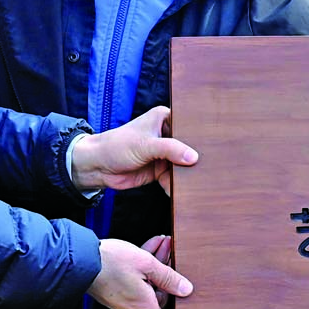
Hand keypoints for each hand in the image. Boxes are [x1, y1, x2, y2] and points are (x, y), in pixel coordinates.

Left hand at [72, 106, 196, 194]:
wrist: (98, 167)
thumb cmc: (117, 146)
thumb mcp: (146, 145)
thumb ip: (171, 149)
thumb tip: (193, 157)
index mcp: (164, 118)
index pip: (188, 125)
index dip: (199, 135)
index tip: (210, 144)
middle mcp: (167, 135)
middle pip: (188, 146)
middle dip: (194, 157)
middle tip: (205, 166)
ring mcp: (164, 153)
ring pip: (183, 164)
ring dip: (186, 173)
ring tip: (196, 181)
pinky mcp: (160, 170)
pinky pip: (174, 177)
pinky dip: (176, 184)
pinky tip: (180, 190)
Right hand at [89, 237, 191, 308]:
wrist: (81, 260)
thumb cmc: (113, 263)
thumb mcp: (147, 264)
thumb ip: (169, 278)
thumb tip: (186, 289)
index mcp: (144, 307)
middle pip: (157, 297)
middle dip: (166, 274)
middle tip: (170, 252)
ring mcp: (121, 301)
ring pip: (146, 286)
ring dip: (155, 266)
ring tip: (161, 244)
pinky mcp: (113, 293)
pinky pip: (133, 283)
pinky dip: (141, 268)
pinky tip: (148, 248)